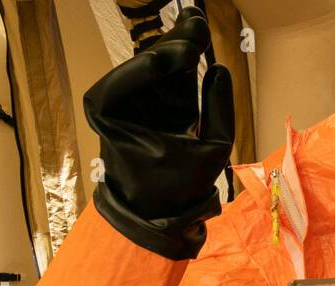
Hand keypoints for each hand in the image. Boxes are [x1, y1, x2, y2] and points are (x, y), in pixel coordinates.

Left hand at [83, 9, 235, 259]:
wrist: (153, 215)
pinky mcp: (143, 102)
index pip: (139, 74)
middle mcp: (119, 101)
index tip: (189, 47)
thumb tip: (219, 70)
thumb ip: (219, 110)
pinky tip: (193, 41)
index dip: (165, 57)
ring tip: (196, 23)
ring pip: (157, 63)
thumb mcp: (210, 154)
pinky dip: (177, 60)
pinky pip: (160, 75)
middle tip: (197, 19)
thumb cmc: (177, 188)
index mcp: (114, 111)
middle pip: (151, 61)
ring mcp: (131, 101)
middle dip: (176, 42)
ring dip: (178, 45)